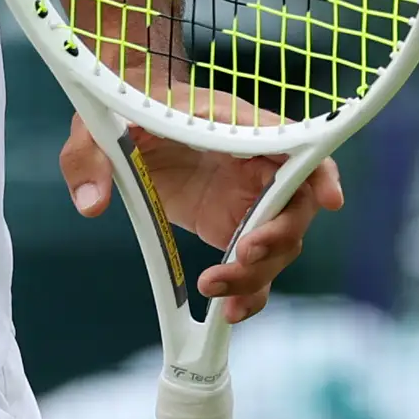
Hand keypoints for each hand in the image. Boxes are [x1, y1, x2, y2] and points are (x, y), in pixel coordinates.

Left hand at [56, 92, 343, 322]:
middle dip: (279, 237)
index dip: (319, 172)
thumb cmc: (124, 106)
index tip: (328, 198)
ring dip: (259, 273)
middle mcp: (254, 162)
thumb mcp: (97, 126)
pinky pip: (255, 262)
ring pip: (279, 242)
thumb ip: (90, 159)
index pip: (294, 145)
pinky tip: (229, 312)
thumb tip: (91, 203)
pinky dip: (250, 289)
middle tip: (242, 255)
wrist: (128, 112)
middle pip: (296, 206)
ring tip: (216, 290)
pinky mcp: (230, 222)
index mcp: (235, 126)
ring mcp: (246, 196)